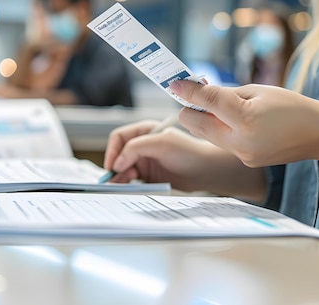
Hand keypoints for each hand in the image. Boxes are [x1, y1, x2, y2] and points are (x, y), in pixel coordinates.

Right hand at [103, 120, 266, 198]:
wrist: (206, 171)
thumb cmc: (188, 152)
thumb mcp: (161, 144)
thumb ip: (136, 148)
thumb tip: (117, 162)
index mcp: (144, 131)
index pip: (119, 137)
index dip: (113, 151)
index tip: (113, 166)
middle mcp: (142, 144)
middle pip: (118, 154)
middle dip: (114, 166)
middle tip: (113, 181)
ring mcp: (144, 160)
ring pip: (122, 168)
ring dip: (119, 176)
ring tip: (122, 185)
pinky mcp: (148, 175)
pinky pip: (131, 179)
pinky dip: (126, 184)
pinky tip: (129, 188)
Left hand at [169, 82, 318, 165]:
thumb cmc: (292, 107)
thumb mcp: (258, 91)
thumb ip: (226, 93)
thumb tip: (199, 91)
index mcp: (245, 119)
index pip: (207, 101)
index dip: (188, 90)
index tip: (175, 83)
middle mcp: (240, 142)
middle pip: (196, 124)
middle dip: (192, 107)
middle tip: (194, 93)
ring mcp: (242, 155)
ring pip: (207, 134)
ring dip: (206, 119)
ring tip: (220, 105)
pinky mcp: (245, 161)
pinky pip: (222, 142)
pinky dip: (222, 129)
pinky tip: (236, 120)